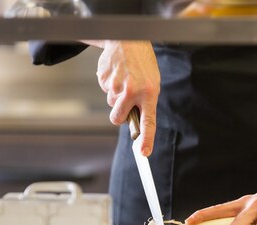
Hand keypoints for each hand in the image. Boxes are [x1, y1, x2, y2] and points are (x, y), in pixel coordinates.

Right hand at [96, 40, 159, 155]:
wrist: (128, 39)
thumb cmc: (143, 65)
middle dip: (119, 116)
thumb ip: (145, 105)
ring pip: (111, 104)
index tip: (143, 153)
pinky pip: (104, 91)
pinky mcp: (103, 78)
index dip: (146, 139)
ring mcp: (116, 84)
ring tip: (125, 79)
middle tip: (126, 103)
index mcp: (149, 92)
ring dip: (116, 97)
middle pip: (117, 118)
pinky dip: (110, 86)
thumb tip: (134, 127)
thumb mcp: (152, 83)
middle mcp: (132, 90)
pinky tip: (117, 74)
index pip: (148, 121)